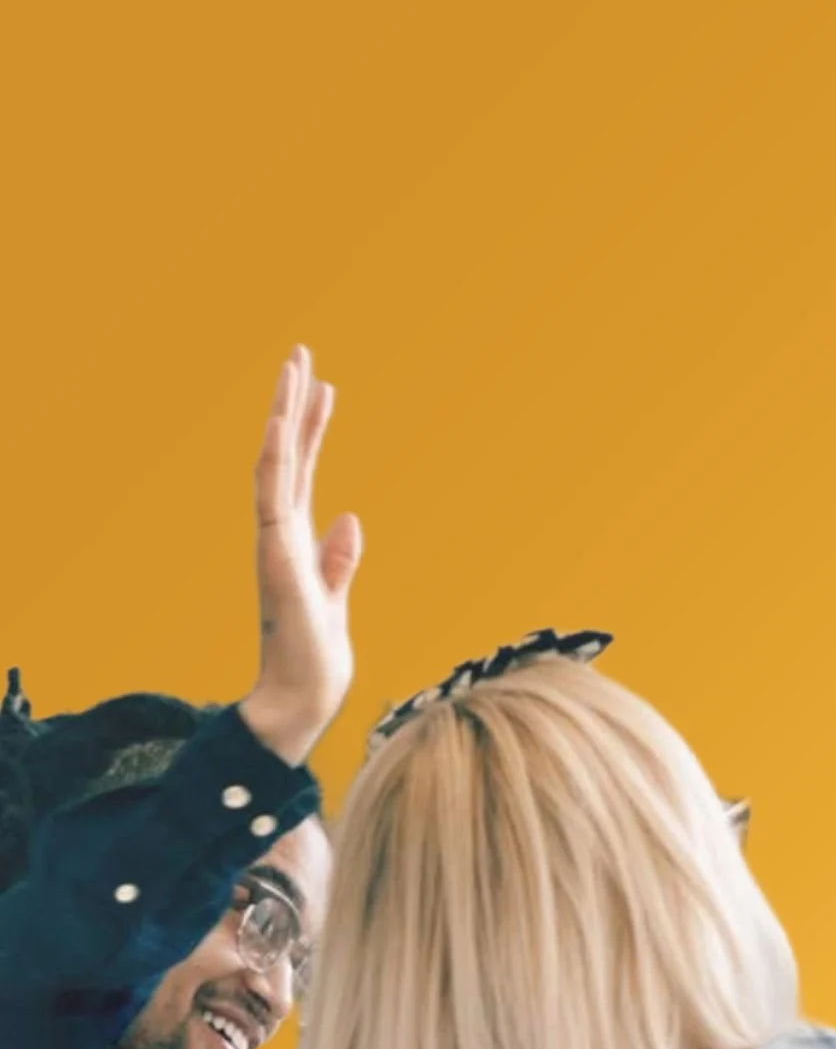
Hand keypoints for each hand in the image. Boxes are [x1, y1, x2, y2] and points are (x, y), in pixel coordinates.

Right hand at [238, 347, 362, 765]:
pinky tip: (280, 423)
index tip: (324, 388)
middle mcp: (280, 531)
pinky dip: (274, 459)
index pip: (303, 470)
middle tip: (302, 353)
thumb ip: (339, 559)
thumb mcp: (336, 597)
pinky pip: (272, 496)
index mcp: (296, 539)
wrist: (304, 695)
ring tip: (294, 367)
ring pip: (276, 463)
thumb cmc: (316, 654)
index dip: (312, 428)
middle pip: (287, 454)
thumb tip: (351, 518)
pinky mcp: (276, 556)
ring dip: (283, 415)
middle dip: (295, 404)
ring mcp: (275, 540)